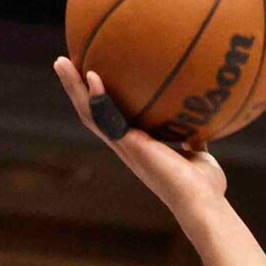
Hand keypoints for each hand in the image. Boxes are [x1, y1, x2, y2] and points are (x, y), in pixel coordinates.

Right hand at [53, 58, 227, 223]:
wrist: (202, 202)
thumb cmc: (204, 185)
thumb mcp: (199, 152)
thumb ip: (194, 136)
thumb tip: (202, 119)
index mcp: (137, 146)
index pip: (110, 118)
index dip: (96, 99)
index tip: (89, 74)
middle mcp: (126, 146)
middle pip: (91, 113)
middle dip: (76, 88)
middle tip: (63, 63)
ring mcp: (125, 147)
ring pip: (90, 114)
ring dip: (74, 88)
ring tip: (61, 62)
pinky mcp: (130, 147)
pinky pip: (109, 118)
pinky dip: (99, 98)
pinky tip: (93, 75)